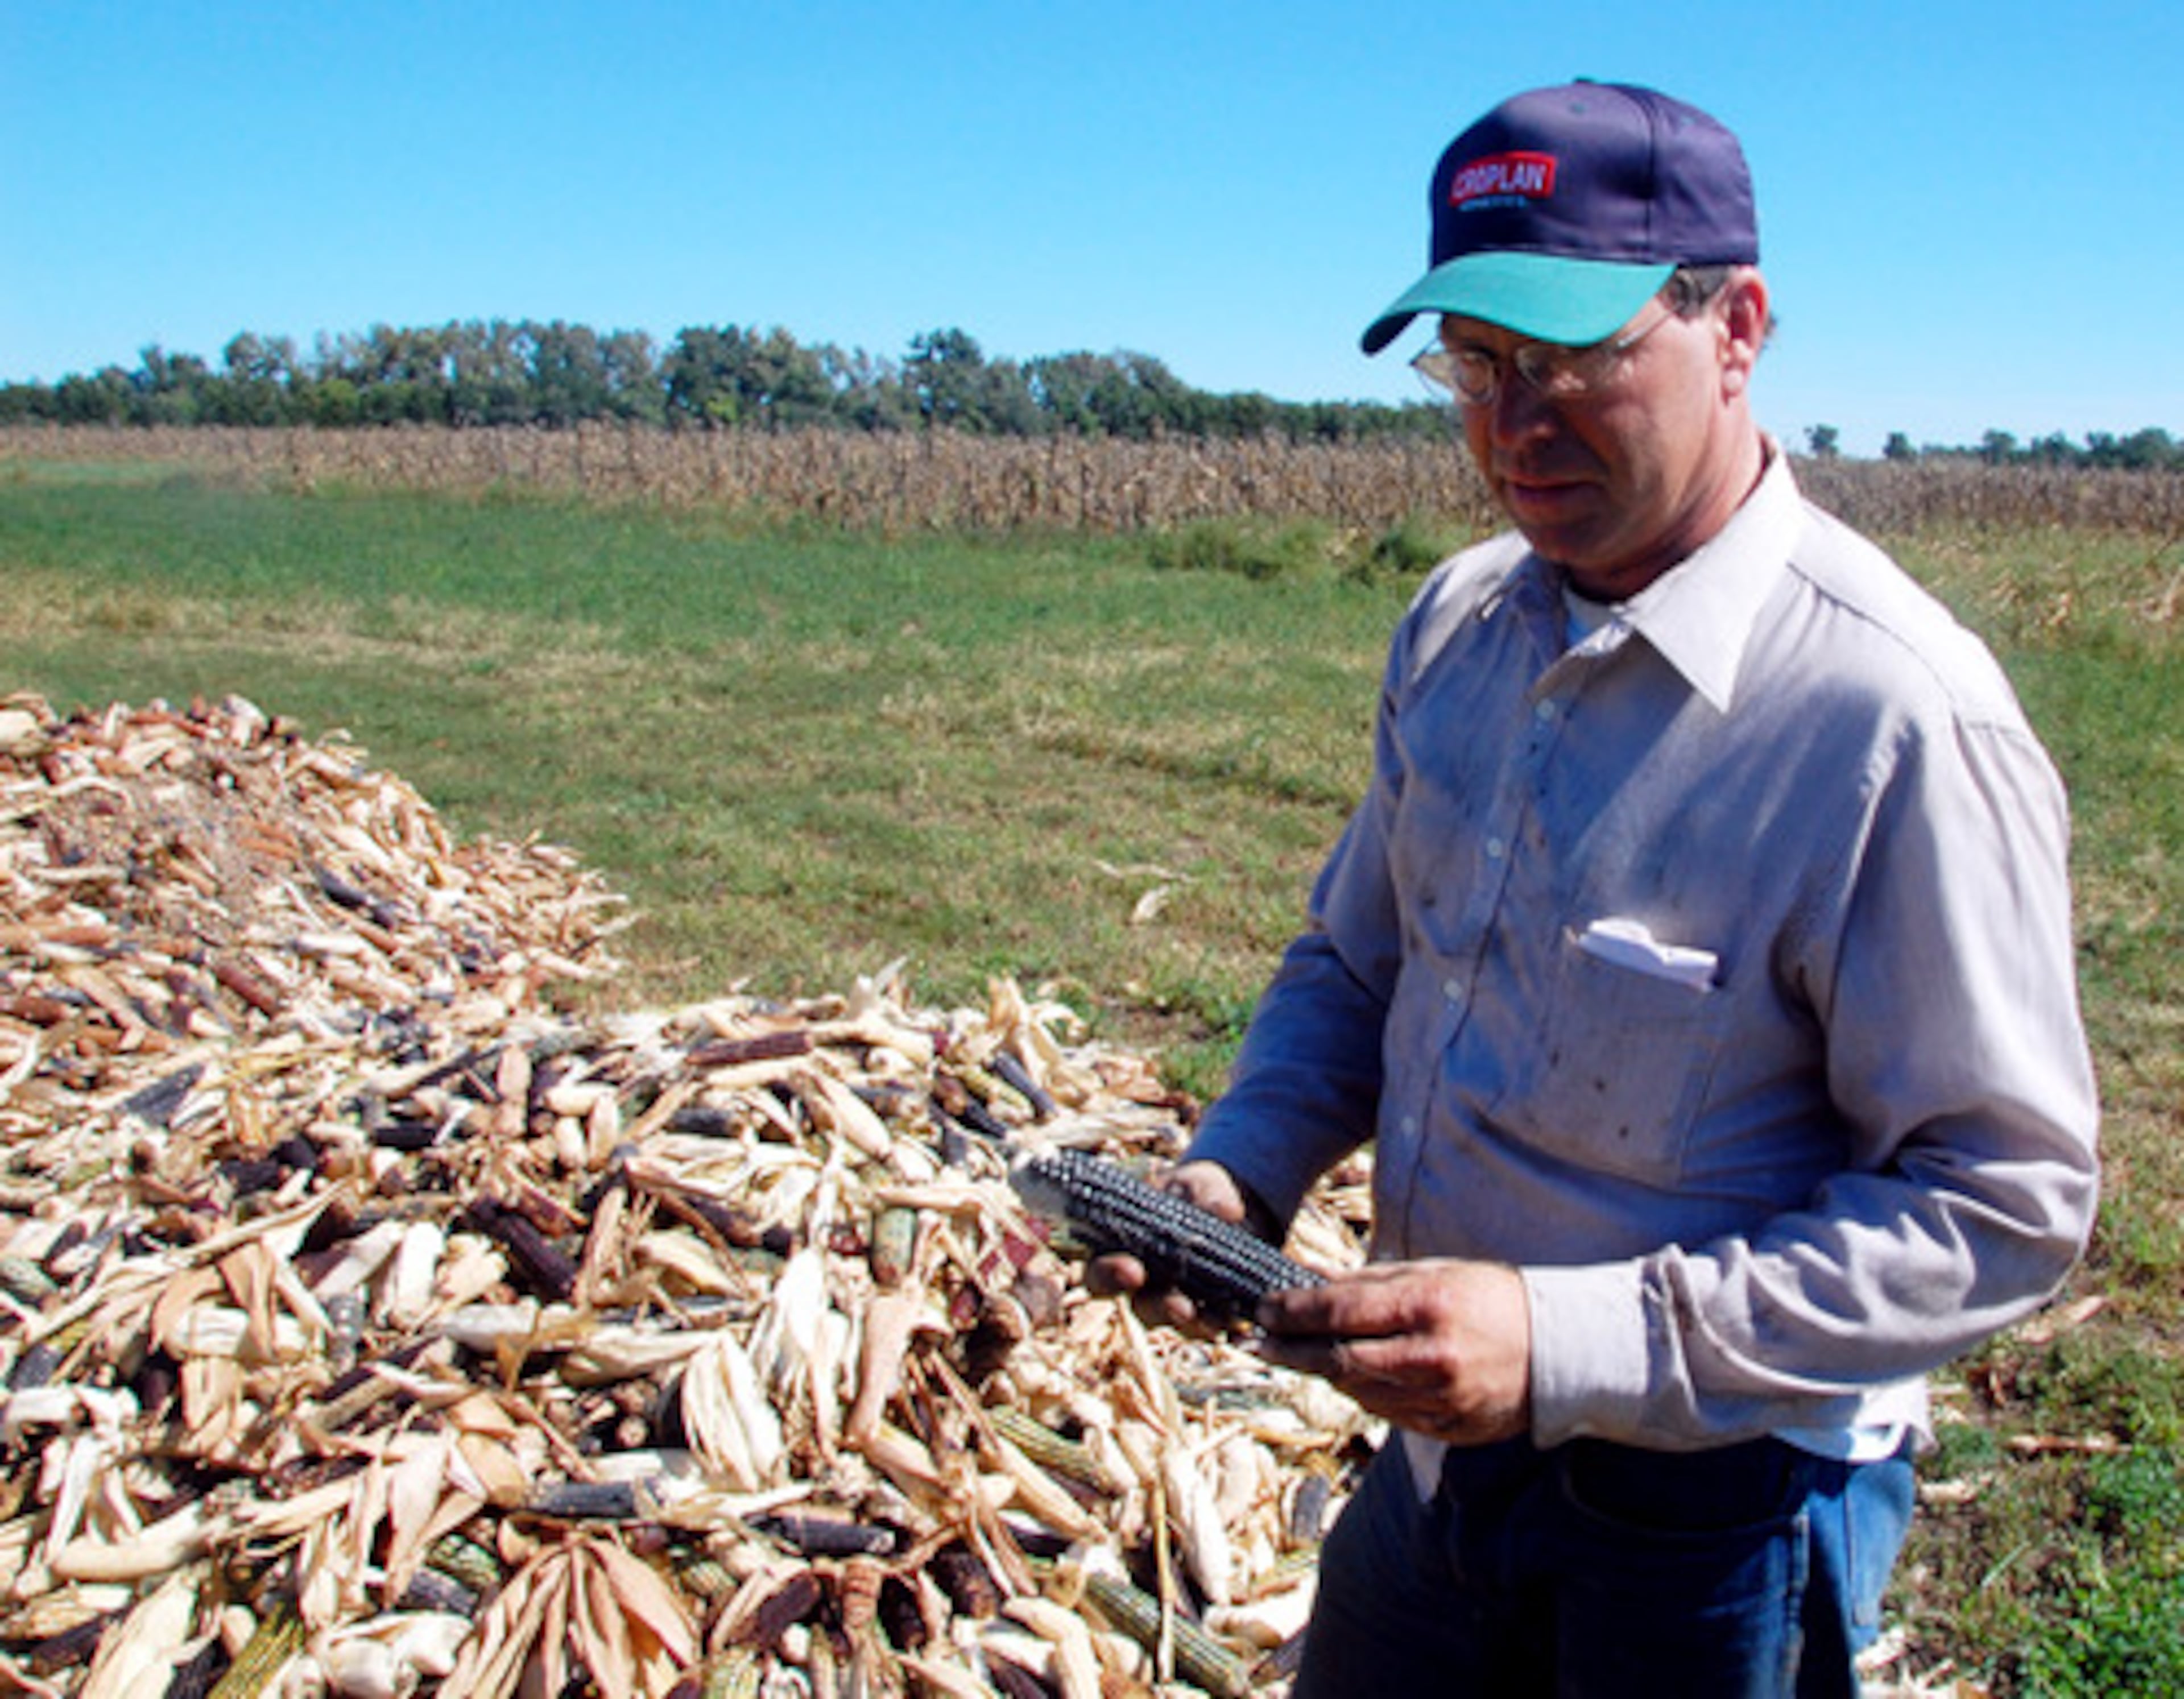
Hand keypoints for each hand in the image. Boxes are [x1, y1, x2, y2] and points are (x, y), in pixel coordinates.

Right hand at [1084, 1160, 1274, 1331]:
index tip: (1133, 1271)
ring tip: (1211, 1320)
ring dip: (1191, 1322)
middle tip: (1180, 1306)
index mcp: (1122, 1248)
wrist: (1230, 1209)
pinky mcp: (1204, 1310)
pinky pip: (1204, 1325)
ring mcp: (1173, 1299)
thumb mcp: (1200, 1181)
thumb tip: (1226, 1211)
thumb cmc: (1196, 1191)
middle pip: (1139, 1305)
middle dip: (1158, 1307)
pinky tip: (1232, 1322)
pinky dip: (1217, 1323)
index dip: (1109, 1274)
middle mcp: (1143, 1282)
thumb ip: (1208, 1192)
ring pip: (1176, 1321)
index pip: (1100, 1270)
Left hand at [1255, 1258, 1531, 1444]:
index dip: (1294, 1311)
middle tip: (1261, 1341)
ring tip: (1300, 1355)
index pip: (1341, 1311)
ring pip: (1359, 1391)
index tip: (1266, 1308)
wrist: (1561, 1352)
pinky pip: (1387, 1414)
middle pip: (1341, 1360)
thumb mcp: (1436, 1272)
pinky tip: (1349, 1377)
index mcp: (1429, 1306)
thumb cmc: (1493, 1299)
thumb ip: (1373, 1282)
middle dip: (1293, 1350)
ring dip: (1324, 1373)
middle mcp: (1432, 1357)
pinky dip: (1363, 1394)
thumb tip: (1313, 1283)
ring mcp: (1441, 1400)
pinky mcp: (1448, 1428)